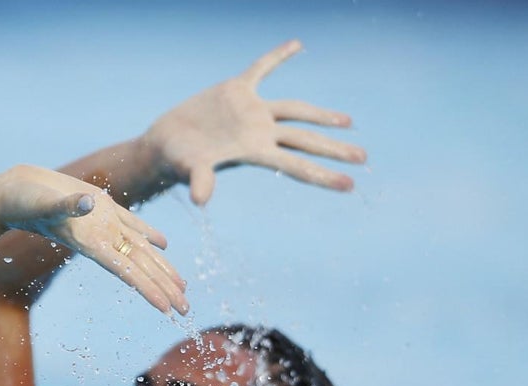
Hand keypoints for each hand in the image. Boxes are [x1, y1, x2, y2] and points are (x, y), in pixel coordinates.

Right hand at [0, 165, 187, 315]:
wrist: (11, 194)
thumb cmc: (23, 201)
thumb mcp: (45, 203)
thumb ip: (69, 206)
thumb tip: (90, 203)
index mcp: (91, 243)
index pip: (127, 272)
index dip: (149, 290)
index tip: (168, 310)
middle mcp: (101, 239)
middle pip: (140, 268)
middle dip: (164, 289)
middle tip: (187, 311)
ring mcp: (103, 225)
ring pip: (141, 250)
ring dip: (162, 269)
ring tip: (182, 287)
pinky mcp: (102, 208)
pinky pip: (132, 224)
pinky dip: (149, 234)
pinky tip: (164, 243)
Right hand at [142, 39, 366, 203]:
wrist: (164, 144)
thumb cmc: (177, 161)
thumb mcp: (189, 169)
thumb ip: (200, 179)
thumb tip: (202, 199)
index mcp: (256, 151)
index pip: (297, 165)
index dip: (324, 174)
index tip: (352, 184)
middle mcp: (260, 132)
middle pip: (305, 139)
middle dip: (334, 148)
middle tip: (364, 157)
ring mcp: (251, 110)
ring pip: (294, 109)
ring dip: (320, 114)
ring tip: (348, 122)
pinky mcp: (236, 91)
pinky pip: (261, 68)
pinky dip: (277, 57)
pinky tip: (296, 45)